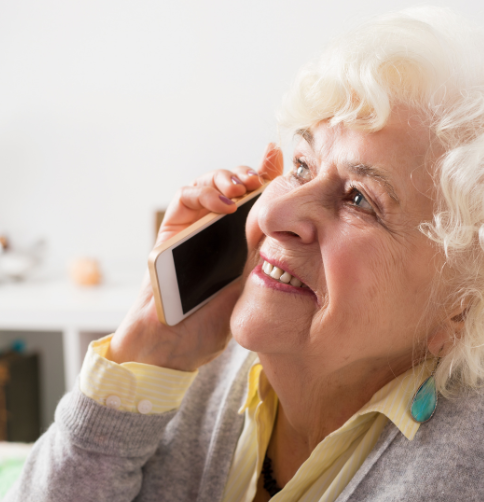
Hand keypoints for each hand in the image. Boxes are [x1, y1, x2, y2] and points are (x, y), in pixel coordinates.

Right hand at [107, 143, 283, 370]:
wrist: (178, 343)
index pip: (258, 199)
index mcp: (244, 239)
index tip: (283, 159)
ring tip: (241, 186)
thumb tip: (294, 218)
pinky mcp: (171, 230)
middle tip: (259, 178)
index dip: (270, 175)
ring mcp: (194, 227)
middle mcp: (220, 229)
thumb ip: (268, 249)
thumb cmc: (215, 319)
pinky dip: (203, 192)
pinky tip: (222, 202)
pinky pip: (185, 198)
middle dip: (248, 173)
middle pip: (233, 185)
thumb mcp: (254, 279)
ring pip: (208, 184)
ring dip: (225, 177)